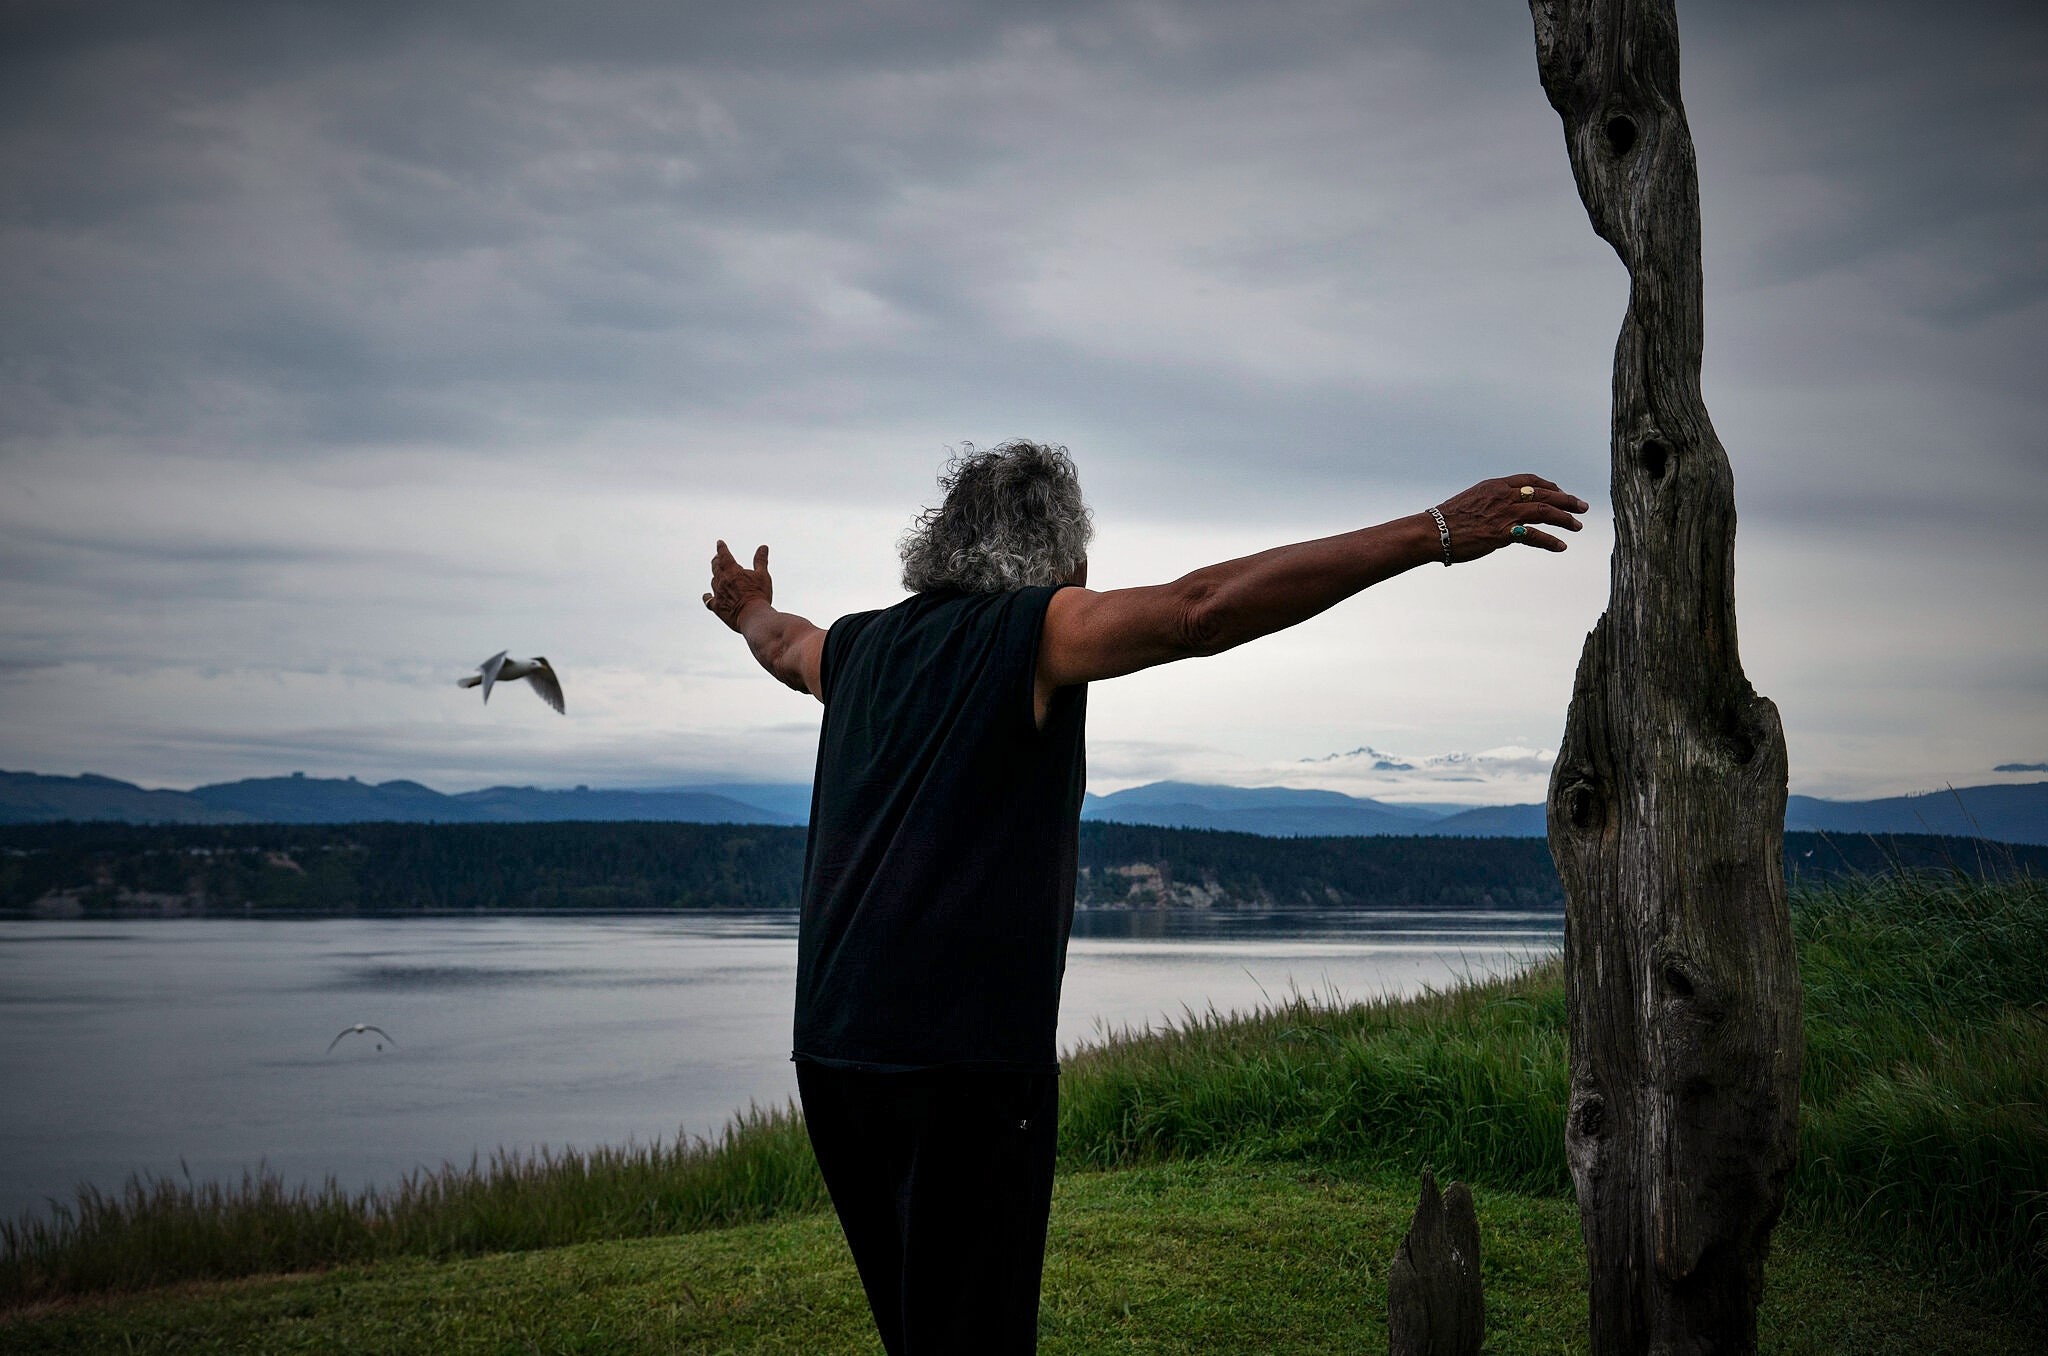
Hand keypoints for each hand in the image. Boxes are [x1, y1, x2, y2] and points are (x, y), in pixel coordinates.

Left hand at [703, 541, 773, 631]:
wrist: (753, 616)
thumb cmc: (759, 595)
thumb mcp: (762, 575)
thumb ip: (761, 560)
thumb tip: (763, 547)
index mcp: (732, 571)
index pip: (724, 555)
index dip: (722, 548)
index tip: (719, 543)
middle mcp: (722, 581)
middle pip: (715, 567)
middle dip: (716, 560)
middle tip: (717, 557)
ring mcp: (718, 594)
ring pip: (713, 581)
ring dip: (715, 576)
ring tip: (717, 573)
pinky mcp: (717, 607)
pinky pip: (708, 600)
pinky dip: (707, 597)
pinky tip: (706, 595)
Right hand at [1435, 475, 1587, 561]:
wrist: (1432, 531)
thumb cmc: (1446, 520)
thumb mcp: (1471, 501)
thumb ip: (1490, 502)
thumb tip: (1498, 511)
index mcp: (1495, 485)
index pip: (1530, 480)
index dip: (1549, 485)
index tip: (1560, 491)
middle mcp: (1503, 495)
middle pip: (1544, 493)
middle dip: (1566, 500)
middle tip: (1582, 507)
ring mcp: (1505, 513)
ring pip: (1545, 510)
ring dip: (1565, 518)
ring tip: (1578, 525)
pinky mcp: (1504, 533)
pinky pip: (1535, 536)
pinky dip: (1550, 541)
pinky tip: (1561, 546)